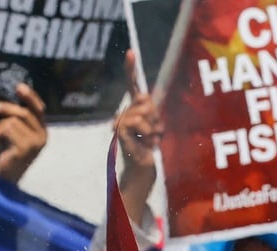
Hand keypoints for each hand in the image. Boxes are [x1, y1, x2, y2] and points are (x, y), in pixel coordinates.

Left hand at [0, 83, 46, 183]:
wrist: (3, 180)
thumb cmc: (5, 156)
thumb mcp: (12, 133)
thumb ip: (15, 118)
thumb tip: (5, 99)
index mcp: (42, 131)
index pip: (39, 109)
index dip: (30, 97)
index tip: (19, 86)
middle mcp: (43, 136)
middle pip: (24, 112)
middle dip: (5, 107)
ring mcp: (35, 143)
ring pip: (13, 120)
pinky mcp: (25, 148)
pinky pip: (7, 128)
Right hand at [114, 49, 161, 223]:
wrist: (141, 173)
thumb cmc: (149, 152)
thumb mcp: (154, 128)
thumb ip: (151, 112)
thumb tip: (144, 95)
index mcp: (132, 112)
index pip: (132, 87)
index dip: (130, 69)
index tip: (130, 51)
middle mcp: (123, 115)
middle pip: (145, 99)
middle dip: (156, 116)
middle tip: (154, 134)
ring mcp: (120, 124)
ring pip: (143, 111)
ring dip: (154, 127)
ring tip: (150, 142)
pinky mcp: (120, 132)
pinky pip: (136, 121)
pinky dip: (146, 132)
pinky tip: (144, 143)